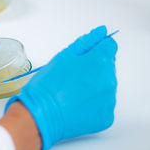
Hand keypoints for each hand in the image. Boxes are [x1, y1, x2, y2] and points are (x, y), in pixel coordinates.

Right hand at [5, 26, 117, 149]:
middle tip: (72, 77)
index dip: (96, 50)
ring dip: (95, 86)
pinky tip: (77, 104)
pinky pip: (104, 105)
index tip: (85, 57)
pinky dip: (93, 104)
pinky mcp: (107, 117)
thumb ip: (85, 42)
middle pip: (108, 67)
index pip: (110, 46)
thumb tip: (101, 32)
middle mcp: (109, 80)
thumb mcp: (63, 56)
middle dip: (95, 69)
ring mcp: (110, 100)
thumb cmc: (47, 85)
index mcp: (99, 62)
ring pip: (106, 86)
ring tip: (73, 92)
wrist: (40, 114)